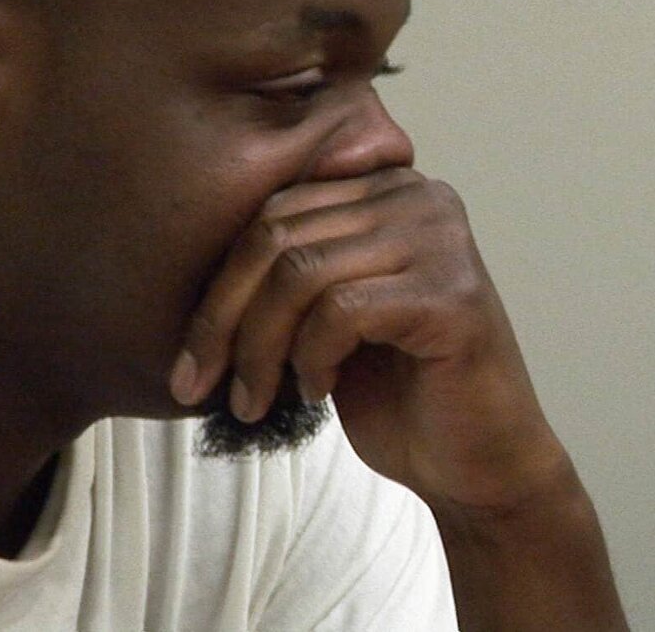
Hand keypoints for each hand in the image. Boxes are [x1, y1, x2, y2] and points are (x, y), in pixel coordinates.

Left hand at [169, 166, 565, 510]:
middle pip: (276, 235)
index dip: (216, 287)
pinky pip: (341, 309)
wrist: (477, 465)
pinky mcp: (452, 294)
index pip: (270, 211)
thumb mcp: (323, 318)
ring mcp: (440, 241)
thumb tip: (177, 264)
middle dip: (222, 318)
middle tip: (201, 385)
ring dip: (259, 348)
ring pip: (299, 272)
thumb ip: (283, 271)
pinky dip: (311, 357)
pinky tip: (317, 389)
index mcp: (383, 188)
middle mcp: (418, 197)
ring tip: (256, 399)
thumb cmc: (397, 393)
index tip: (187, 361)